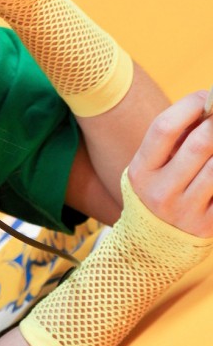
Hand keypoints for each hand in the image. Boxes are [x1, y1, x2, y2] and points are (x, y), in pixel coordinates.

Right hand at [128, 91, 212, 237]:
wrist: (151, 248)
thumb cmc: (158, 190)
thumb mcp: (151, 166)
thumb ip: (175, 139)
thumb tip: (211, 106)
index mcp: (141, 172)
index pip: (164, 128)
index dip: (191, 105)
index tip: (206, 98)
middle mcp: (160, 193)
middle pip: (199, 144)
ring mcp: (186, 211)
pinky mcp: (208, 225)